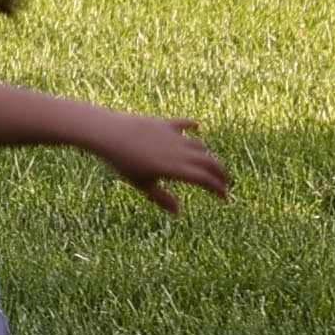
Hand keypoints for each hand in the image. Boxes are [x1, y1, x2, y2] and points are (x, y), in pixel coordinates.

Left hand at [99, 114, 229, 212]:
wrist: (110, 134)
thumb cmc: (123, 163)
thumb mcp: (142, 183)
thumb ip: (161, 197)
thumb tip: (178, 212)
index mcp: (177, 169)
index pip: (205, 180)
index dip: (218, 188)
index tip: (224, 197)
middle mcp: (181, 151)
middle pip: (209, 162)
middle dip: (220, 173)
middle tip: (224, 182)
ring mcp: (174, 136)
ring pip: (199, 145)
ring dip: (206, 154)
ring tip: (208, 163)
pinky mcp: (165, 123)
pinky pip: (185, 123)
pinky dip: (193, 126)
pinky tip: (197, 127)